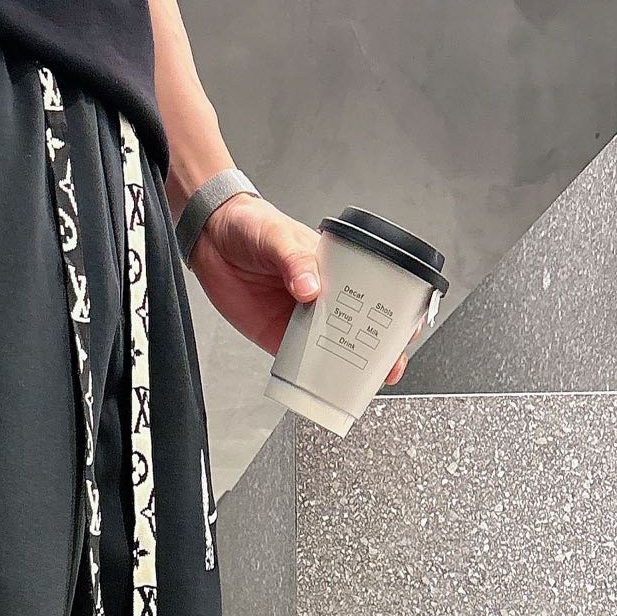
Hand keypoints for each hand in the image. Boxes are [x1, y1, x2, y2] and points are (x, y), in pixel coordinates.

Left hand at [189, 193, 419, 378]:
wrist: (211, 238)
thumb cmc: (250, 226)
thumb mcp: (276, 236)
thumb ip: (294, 261)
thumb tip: (309, 287)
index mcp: (336, 268)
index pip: (374, 290)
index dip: (394, 311)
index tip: (405, 328)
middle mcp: (324, 296)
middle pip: (361, 326)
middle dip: (379, 349)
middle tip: (390, 366)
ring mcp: (303, 319)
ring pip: (334, 349)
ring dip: (349, 368)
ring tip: (363, 384)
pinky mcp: (278, 337)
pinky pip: (300, 363)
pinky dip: (313, 377)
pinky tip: (324, 389)